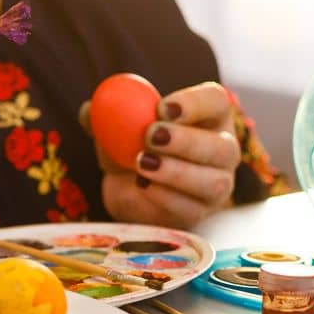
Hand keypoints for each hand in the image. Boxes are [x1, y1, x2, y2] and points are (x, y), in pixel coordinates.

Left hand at [84, 82, 238, 227]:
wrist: (126, 187)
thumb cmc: (129, 144)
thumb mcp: (113, 126)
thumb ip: (102, 116)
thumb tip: (91, 109)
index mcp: (207, 116)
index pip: (216, 101)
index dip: (194, 103)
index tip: (162, 107)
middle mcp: (222, 150)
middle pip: (223, 146)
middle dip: (186, 141)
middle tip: (150, 135)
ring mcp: (217, 185)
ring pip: (214, 182)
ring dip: (176, 172)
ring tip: (142, 163)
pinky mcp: (200, 212)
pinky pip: (191, 208)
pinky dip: (164, 197)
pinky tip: (142, 186)